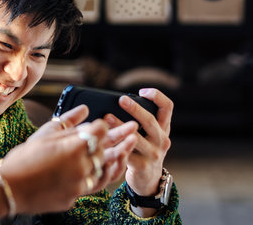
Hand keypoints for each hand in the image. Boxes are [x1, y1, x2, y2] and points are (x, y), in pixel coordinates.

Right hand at [0, 109, 110, 213]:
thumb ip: (69, 121)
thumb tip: (85, 109)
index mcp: (75, 147)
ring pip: (97, 171)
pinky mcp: (73, 199)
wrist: (10, 187)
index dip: (98, 127)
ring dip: (90, 163)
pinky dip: (80, 179)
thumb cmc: (24, 158)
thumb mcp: (45, 134)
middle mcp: (81, 167)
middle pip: (101, 151)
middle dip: (95, 145)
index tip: (93, 127)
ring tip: (72, 160)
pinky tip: (66, 175)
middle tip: (79, 144)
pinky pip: (84, 187)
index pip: (101, 131)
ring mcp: (79, 186)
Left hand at [105, 88, 172, 212]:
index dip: (157, 96)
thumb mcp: (149, 136)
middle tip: (121, 99)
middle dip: (135, 109)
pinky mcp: (142, 166)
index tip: (142, 91)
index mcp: (163, 129)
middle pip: (150, 120)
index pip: (167, 107)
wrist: (149, 180)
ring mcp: (154, 154)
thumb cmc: (144, 151)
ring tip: (107, 117)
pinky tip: (103, 139)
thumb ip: (141, 122)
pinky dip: (115, 145)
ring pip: (136, 137)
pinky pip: (127, 153)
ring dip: (120, 126)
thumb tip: (119, 102)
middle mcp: (162, 140)